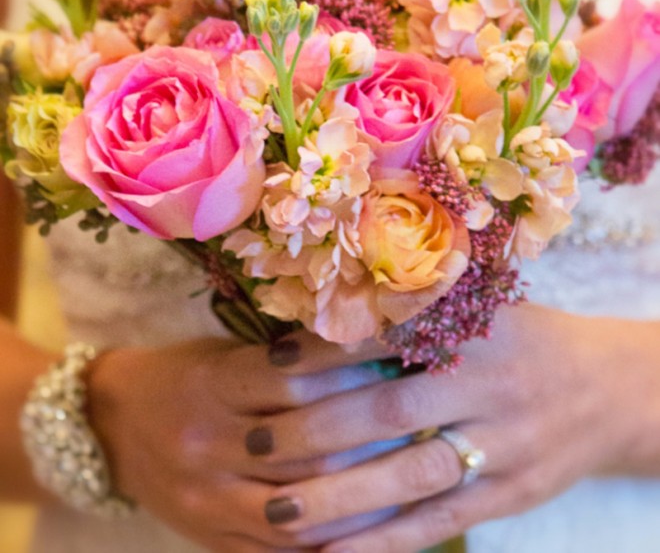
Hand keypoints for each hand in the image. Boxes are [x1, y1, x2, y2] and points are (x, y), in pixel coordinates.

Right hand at [86, 333, 399, 551]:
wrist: (117, 424)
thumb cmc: (184, 375)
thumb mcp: (222, 353)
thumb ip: (283, 359)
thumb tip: (366, 347)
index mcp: (211, 387)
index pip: (294, 376)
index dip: (352, 363)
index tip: (401, 352)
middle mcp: (208, 446)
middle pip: (309, 445)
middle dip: (376, 429)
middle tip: (429, 411)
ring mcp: (210, 502)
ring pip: (306, 509)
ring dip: (371, 492)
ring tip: (423, 468)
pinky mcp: (215, 541)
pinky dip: (340, 543)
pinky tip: (384, 524)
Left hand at [250, 303, 659, 552]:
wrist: (608, 389)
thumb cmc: (526, 340)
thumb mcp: (484, 307)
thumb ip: (419, 310)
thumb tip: (334, 311)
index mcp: (477, 329)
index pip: (388, 339)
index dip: (329, 349)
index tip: (272, 360)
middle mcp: (490, 386)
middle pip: (391, 412)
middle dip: (318, 429)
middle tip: (256, 441)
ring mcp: (505, 446)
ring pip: (411, 476)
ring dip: (340, 497)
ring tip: (278, 512)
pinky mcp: (511, 493)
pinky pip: (441, 522)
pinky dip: (385, 542)